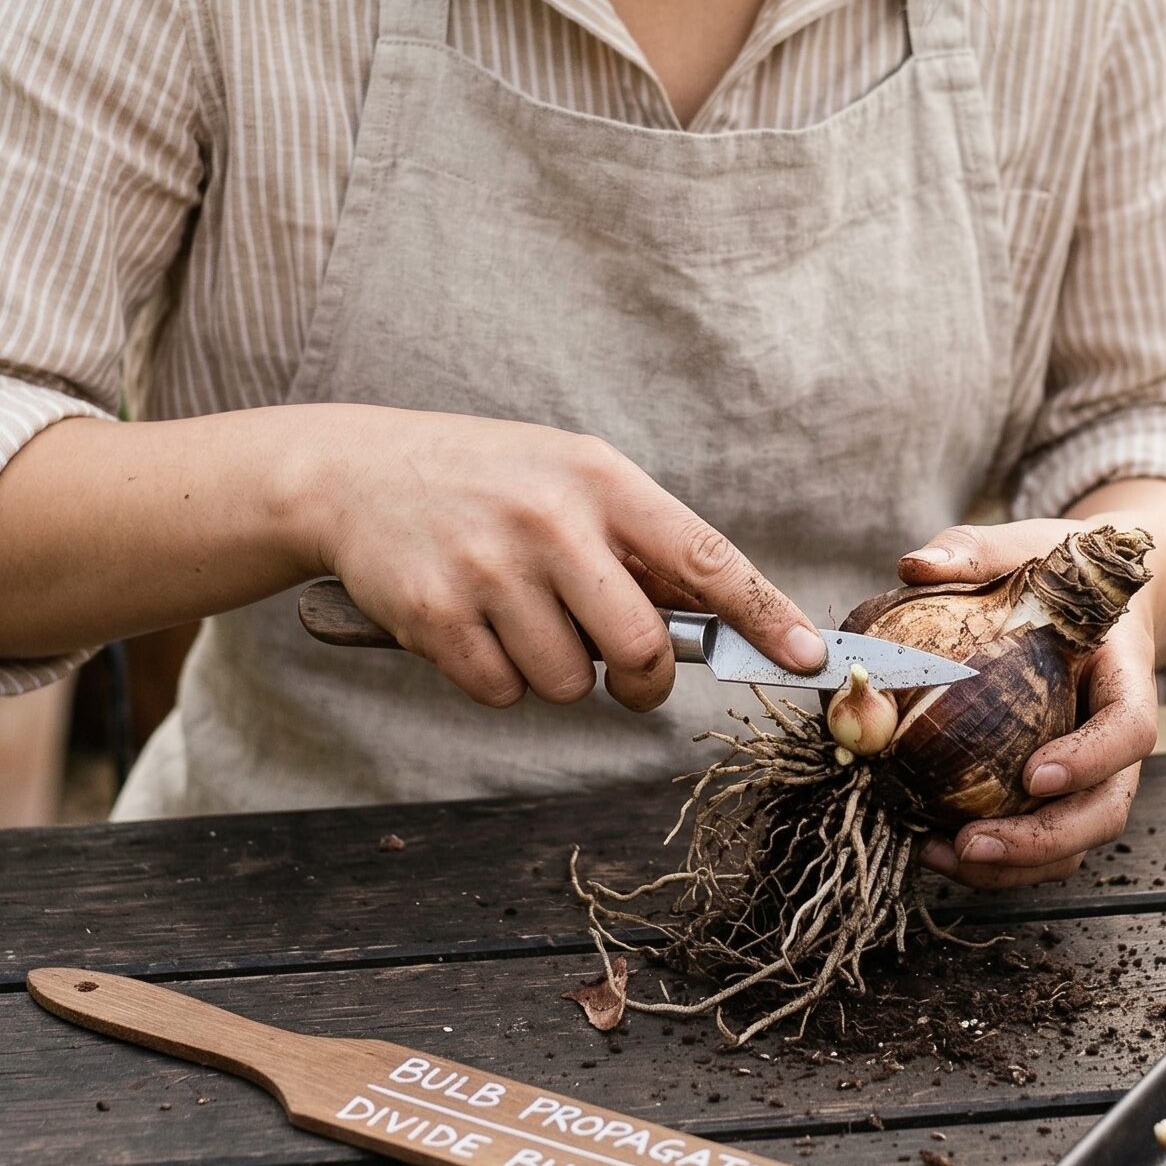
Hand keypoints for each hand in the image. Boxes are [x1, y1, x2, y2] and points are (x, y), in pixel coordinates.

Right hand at [305, 408, 825, 711]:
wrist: (357, 473)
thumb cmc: (487, 481)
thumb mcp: (569, 478)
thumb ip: (636, 541)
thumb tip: (716, 622)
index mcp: (600, 479)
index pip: (703, 558)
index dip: (763, 613)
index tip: (808, 655)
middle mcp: (551, 521)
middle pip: (639, 646)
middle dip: (641, 679)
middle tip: (624, 671)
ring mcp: (490, 568)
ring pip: (568, 682)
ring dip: (555, 672)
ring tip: (518, 615)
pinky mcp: (437, 615)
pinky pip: (502, 693)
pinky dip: (496, 679)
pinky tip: (474, 626)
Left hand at [898, 519, 1159, 889]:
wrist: (1091, 590)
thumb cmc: (1056, 569)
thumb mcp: (1022, 546)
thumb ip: (973, 550)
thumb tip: (911, 565)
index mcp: (1124, 675)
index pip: (1130, 730)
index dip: (1092, 760)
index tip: (1034, 776)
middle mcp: (1117, 735)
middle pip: (1108, 806)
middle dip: (1046, 839)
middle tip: (974, 842)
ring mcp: (1094, 769)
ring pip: (1078, 837)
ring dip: (1018, 863)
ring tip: (944, 858)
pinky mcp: (1060, 787)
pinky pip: (1044, 837)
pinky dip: (1001, 858)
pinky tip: (936, 849)